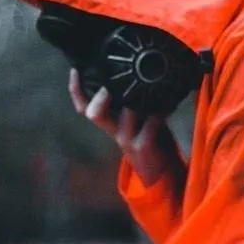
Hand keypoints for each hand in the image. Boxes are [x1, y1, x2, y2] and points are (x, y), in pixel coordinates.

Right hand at [68, 67, 172, 186]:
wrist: (161, 172)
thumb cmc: (150, 140)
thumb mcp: (137, 120)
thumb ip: (133, 101)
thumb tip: (137, 74)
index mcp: (109, 122)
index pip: (84, 107)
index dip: (76, 90)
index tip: (75, 70)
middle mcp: (113, 131)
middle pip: (94, 113)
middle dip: (102, 94)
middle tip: (113, 80)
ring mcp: (126, 139)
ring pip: (125, 114)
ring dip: (138, 98)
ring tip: (150, 84)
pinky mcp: (142, 146)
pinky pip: (150, 124)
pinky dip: (161, 111)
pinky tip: (169, 104)